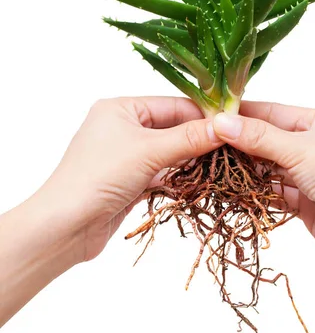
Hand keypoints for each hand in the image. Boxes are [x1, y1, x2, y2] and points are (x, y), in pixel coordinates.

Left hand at [39, 97, 221, 261]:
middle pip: (171, 127)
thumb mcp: (149, 152)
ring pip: (168, 151)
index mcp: (121, 108)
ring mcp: (124, 154)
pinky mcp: (128, 179)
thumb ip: (189, 138)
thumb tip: (225, 126)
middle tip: (232, 146)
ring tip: (221, 163)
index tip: (233, 124)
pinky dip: (178, 175)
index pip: (172, 104)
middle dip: (198, 138)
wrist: (64, 227)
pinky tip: (199, 179)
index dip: (202, 115)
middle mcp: (122, 126)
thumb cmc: (99, 177)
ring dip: (190, 158)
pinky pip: (161, 171)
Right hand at [212, 102, 314, 257]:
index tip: (216, 115)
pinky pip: (280, 191)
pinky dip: (262, 190)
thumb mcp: (298, 147)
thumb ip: (258, 137)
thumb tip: (220, 122)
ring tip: (219, 166)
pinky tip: (238, 189)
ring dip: (252, 169)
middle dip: (246, 144)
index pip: (278, 112)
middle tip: (211, 143)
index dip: (247, 114)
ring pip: (276, 167)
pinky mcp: (311, 201)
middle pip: (275, 140)